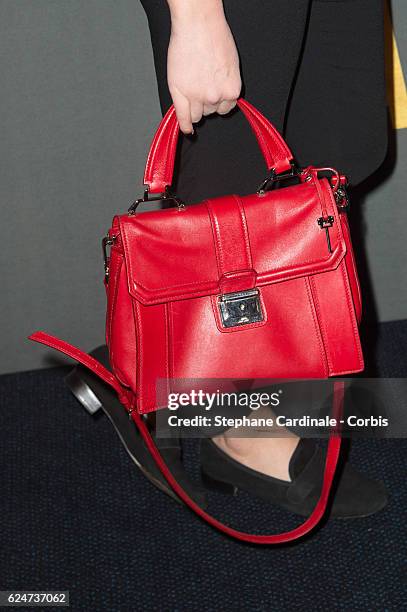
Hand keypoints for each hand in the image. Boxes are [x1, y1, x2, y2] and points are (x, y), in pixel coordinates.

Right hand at [167, 1, 241, 133]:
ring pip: (197, 115)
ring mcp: (197, 97)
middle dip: (206, 102)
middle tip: (200, 85)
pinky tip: (185, 128)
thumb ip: (226, 84)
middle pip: (210, 112)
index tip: (214, 98)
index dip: (218, 102)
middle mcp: (216, 97)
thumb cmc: (215, 36)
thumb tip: (222, 96)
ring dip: (194, 108)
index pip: (225, 109)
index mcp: (232, 90)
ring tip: (191, 89)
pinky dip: (184, 125)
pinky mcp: (180, 94)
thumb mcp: (231, 64)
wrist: (197, 23)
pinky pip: (183, 117)